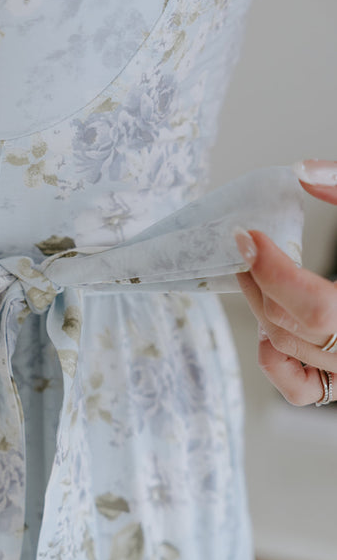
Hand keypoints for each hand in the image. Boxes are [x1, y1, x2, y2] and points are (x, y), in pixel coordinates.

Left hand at [235, 160, 336, 405]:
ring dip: (260, 307)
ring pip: (285, 349)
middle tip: (245, 246)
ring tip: (254, 272)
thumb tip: (302, 171)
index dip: (273, 271)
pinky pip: (297, 388)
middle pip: (290, 325)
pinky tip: (271, 321)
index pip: (315, 306)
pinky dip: (274, 356)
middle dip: (259, 281)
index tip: (248, 237)